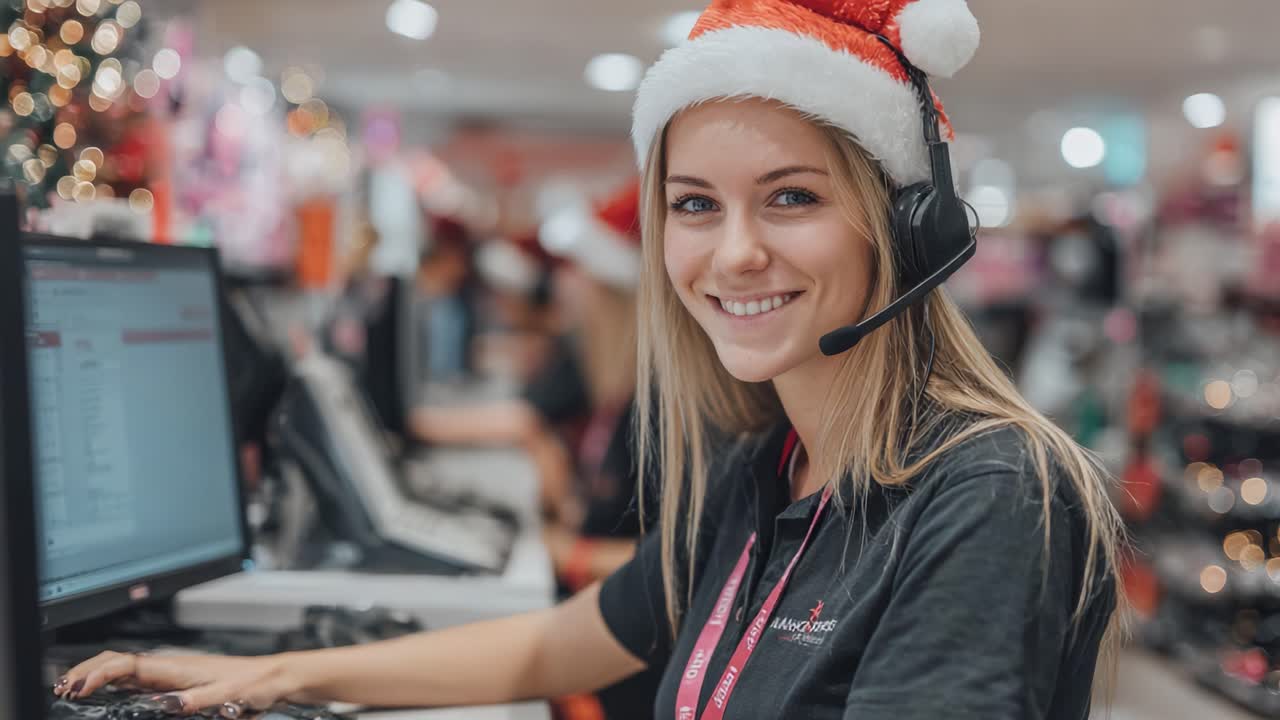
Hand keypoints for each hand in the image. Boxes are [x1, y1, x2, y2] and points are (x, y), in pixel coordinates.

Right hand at [53, 650, 309, 715]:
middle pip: (117, 661)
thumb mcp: (226, 696)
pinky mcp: (176, 681)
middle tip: (60, 688)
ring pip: (124, 668)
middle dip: (86, 671)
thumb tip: (166, 705)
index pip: (126, 665)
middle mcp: (171, 666)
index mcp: (177, 667)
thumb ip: (197, 701)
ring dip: (96, 675)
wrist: (274, 677)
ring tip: (71, 688)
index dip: (98, 674)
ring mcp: (172, 672)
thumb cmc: (254, 684)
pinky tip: (105, 691)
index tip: (77, 688)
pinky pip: (136, 678)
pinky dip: (113, 682)